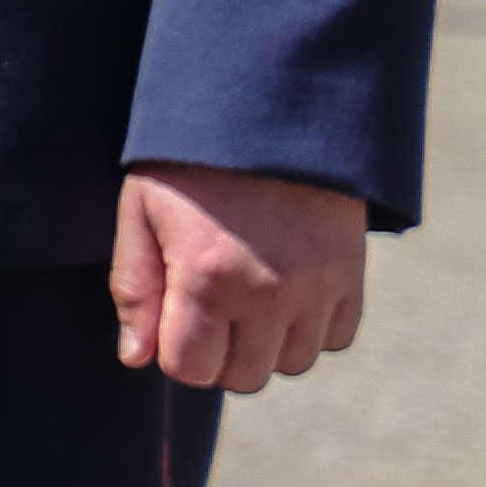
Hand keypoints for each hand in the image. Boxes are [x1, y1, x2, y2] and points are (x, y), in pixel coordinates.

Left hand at [113, 164, 366, 391]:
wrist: (267, 109)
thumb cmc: (189, 160)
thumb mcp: (140, 209)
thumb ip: (134, 287)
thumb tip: (136, 357)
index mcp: (206, 278)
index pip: (190, 369)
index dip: (174, 349)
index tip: (172, 314)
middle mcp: (267, 293)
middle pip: (243, 377)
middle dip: (217, 353)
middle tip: (207, 305)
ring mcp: (316, 288)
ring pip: (292, 364)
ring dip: (265, 344)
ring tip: (245, 294)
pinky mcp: (351, 276)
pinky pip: (335, 339)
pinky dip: (310, 327)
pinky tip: (285, 289)